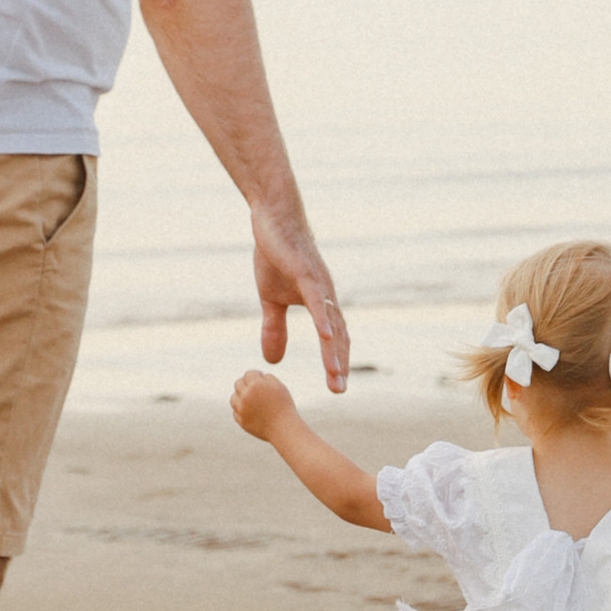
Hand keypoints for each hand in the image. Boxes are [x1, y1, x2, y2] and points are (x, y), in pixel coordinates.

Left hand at [229, 371, 297, 440]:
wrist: (284, 428)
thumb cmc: (284, 406)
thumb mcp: (279, 387)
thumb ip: (267, 377)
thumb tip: (258, 376)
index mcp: (255, 385)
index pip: (249, 374)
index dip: (256, 375)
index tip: (262, 379)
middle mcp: (245, 396)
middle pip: (238, 384)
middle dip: (246, 384)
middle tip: (256, 389)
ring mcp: (241, 409)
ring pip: (234, 398)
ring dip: (241, 396)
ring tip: (251, 399)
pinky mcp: (241, 421)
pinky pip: (236, 412)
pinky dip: (242, 410)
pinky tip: (251, 410)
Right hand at [252, 201, 348, 394]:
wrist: (274, 219)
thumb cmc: (276, 255)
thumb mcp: (271, 300)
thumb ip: (275, 329)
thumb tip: (273, 360)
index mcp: (320, 304)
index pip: (334, 339)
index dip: (336, 363)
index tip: (336, 388)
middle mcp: (326, 296)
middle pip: (338, 336)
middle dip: (339, 364)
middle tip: (339, 391)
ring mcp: (318, 284)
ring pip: (330, 323)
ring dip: (333, 350)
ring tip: (335, 375)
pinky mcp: (306, 272)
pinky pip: (317, 300)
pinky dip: (323, 319)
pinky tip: (327, 337)